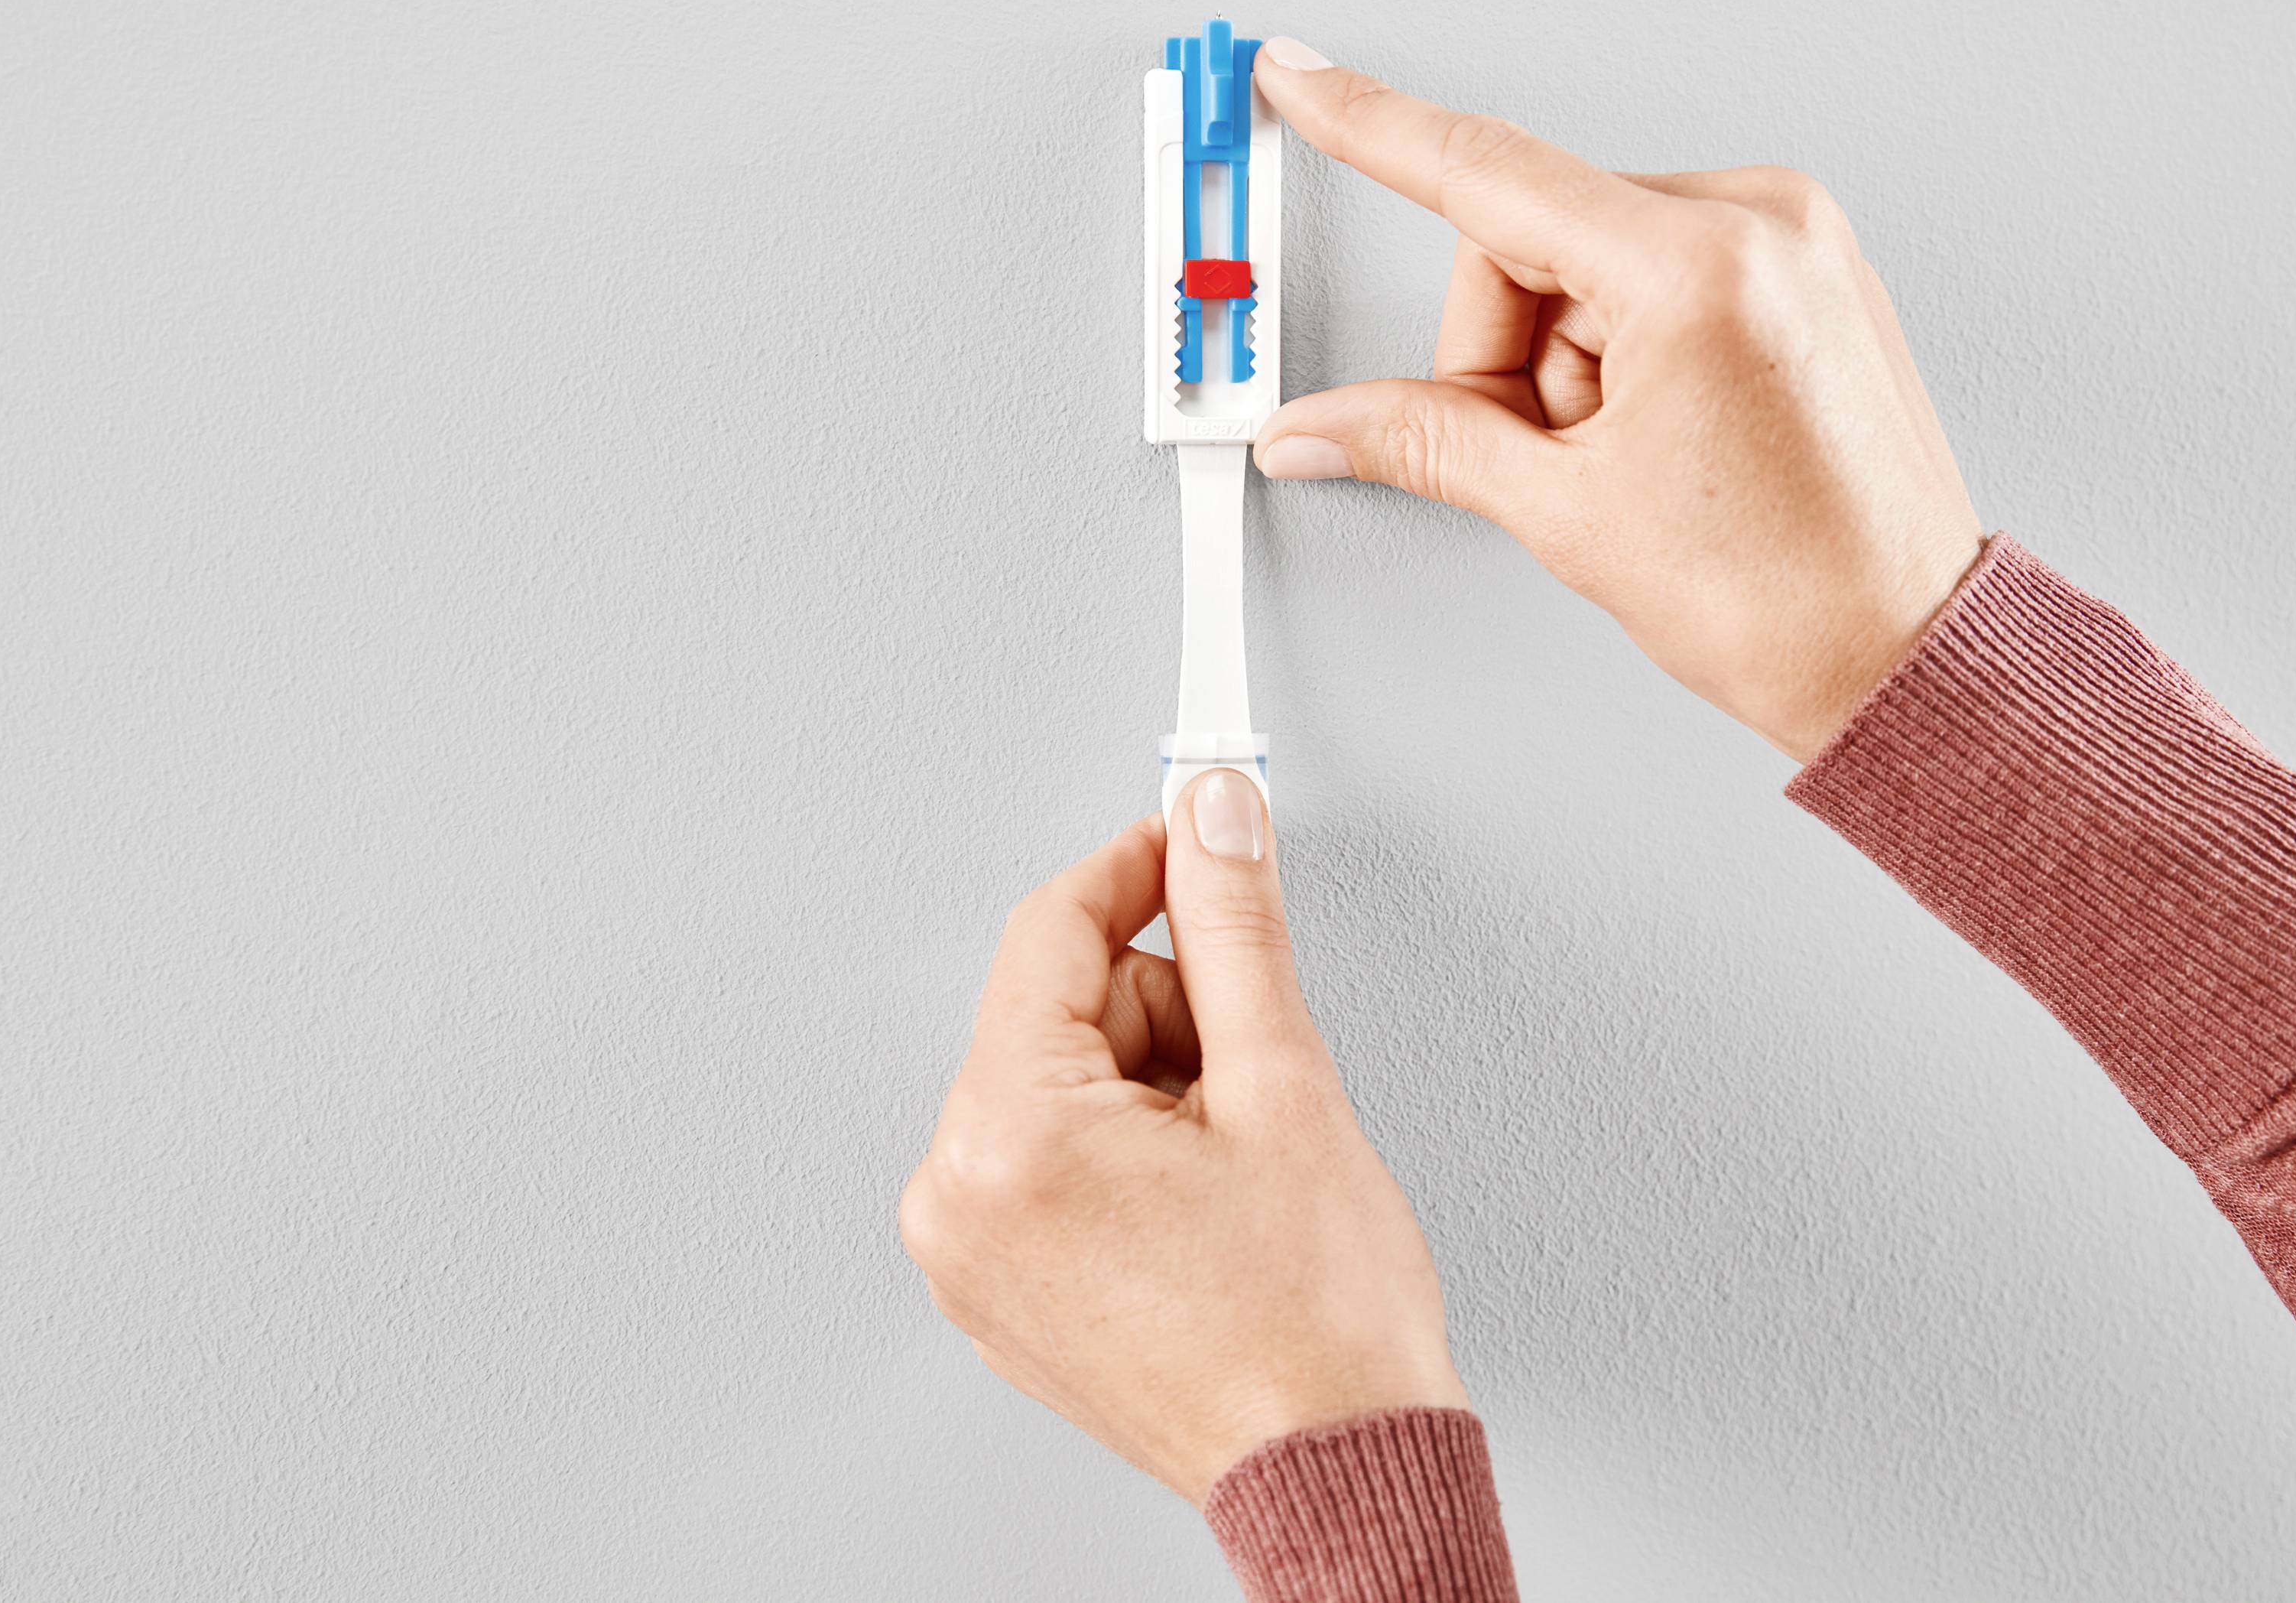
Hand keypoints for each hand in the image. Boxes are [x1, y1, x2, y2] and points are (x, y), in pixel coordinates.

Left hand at [897, 771, 1465, 1500]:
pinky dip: (1128, 1150)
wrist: (1338, 1476)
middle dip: (1167, 1012)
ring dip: (1155, 1084)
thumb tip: (1211, 820)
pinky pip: (1053, 1164)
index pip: (1051, 932)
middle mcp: (957, 1202)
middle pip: (1058, 1012)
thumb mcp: (1285, 1084)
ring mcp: (972, 1261)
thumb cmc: (1318, 1331)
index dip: (1140, 867)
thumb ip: (1235, 928)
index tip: (1196, 836)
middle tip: (1254, 1078)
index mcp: (1007, 1140)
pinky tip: (1204, 1203)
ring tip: (1237, 1162)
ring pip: (1061, 1085)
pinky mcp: (1004, 1296)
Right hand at [1250, 38, 1985, 761]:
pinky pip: (1657, 271)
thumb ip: (1423, 441)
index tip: (1300, 76)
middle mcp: (1759, 224)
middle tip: (1554, 459)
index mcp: (1699, 268)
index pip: (1488, 174)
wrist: (1904, 652)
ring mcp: (1792, 240)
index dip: (1371, 126)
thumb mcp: (1568, 513)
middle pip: (1531, 239)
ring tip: (1632, 460)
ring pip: (1589, 261)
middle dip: (1507, 355)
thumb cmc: (1783, 598)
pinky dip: (1626, 348)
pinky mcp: (1804, 267)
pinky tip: (1665, 432)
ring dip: (1570, 361)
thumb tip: (1319, 424)